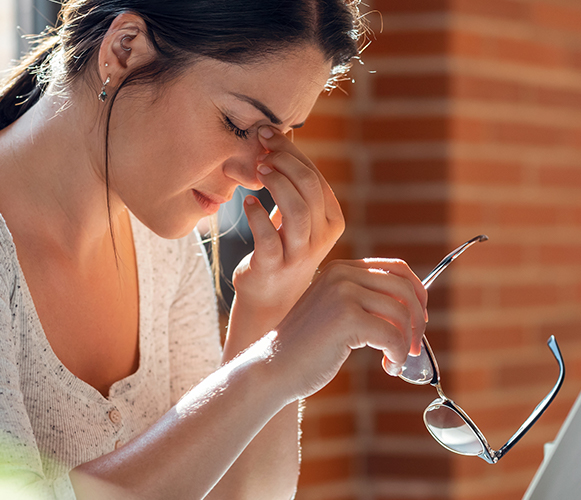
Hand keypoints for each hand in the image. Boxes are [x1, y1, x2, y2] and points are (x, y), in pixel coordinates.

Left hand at [229, 126, 343, 345]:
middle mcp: (322, 237)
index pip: (317, 178)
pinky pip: (268, 236)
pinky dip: (257, 214)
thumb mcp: (296, 217)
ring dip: (276, 182)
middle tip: (261, 149)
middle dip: (285, 161)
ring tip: (258, 169)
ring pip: (296, 209)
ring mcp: (300, 254)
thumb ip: (293, 183)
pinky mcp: (275, 267)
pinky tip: (248, 202)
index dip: (293, 153)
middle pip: (310, 187)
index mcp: (332, 220)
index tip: (269, 134)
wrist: (270, 299)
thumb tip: (278, 134)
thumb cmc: (281, 248)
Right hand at [262, 258, 427, 401]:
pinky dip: (397, 354)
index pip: (396, 268)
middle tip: (414, 347)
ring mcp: (343, 294)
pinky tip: (388, 367)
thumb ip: (364, 301)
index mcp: (342, 269)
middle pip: (404, 288)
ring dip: (407, 342)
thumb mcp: (335, 312)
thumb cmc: (307, 348)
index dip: (417, 293)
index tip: (418, 320)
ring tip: (396, 360)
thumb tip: (413, 307)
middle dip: (417, 320)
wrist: (274, 367)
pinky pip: (391, 335)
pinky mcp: (347, 318)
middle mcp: (343, 275)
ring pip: (401, 312)